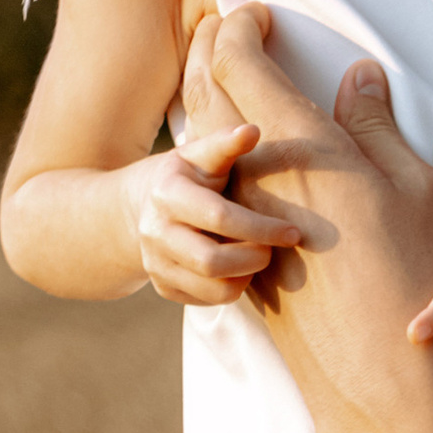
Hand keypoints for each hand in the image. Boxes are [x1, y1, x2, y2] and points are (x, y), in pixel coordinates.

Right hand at [123, 126, 302, 306]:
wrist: (139, 206)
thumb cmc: (186, 176)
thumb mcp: (200, 154)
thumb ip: (225, 144)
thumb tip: (253, 131)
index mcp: (167, 193)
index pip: (220, 218)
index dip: (261, 227)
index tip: (294, 233)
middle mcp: (155, 231)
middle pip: (213, 261)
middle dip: (255, 258)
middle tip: (273, 249)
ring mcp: (155, 263)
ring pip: (215, 289)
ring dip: (246, 277)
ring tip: (256, 257)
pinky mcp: (162, 287)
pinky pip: (208, 301)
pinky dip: (231, 288)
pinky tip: (237, 269)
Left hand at [203, 13, 432, 432]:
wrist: (381, 383)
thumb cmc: (418, 283)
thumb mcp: (418, 192)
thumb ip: (377, 125)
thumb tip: (358, 75)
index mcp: (298, 144)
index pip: (236, 55)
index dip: (240, 23)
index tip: (258, 14)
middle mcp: (253, 177)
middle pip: (204, 90)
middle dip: (211, 50)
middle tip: (231, 31)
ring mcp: (238, 222)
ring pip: (201, 143)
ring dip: (207, 103)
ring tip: (229, 83)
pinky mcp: (238, 260)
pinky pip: (213, 193)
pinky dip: (216, 161)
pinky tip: (238, 160)